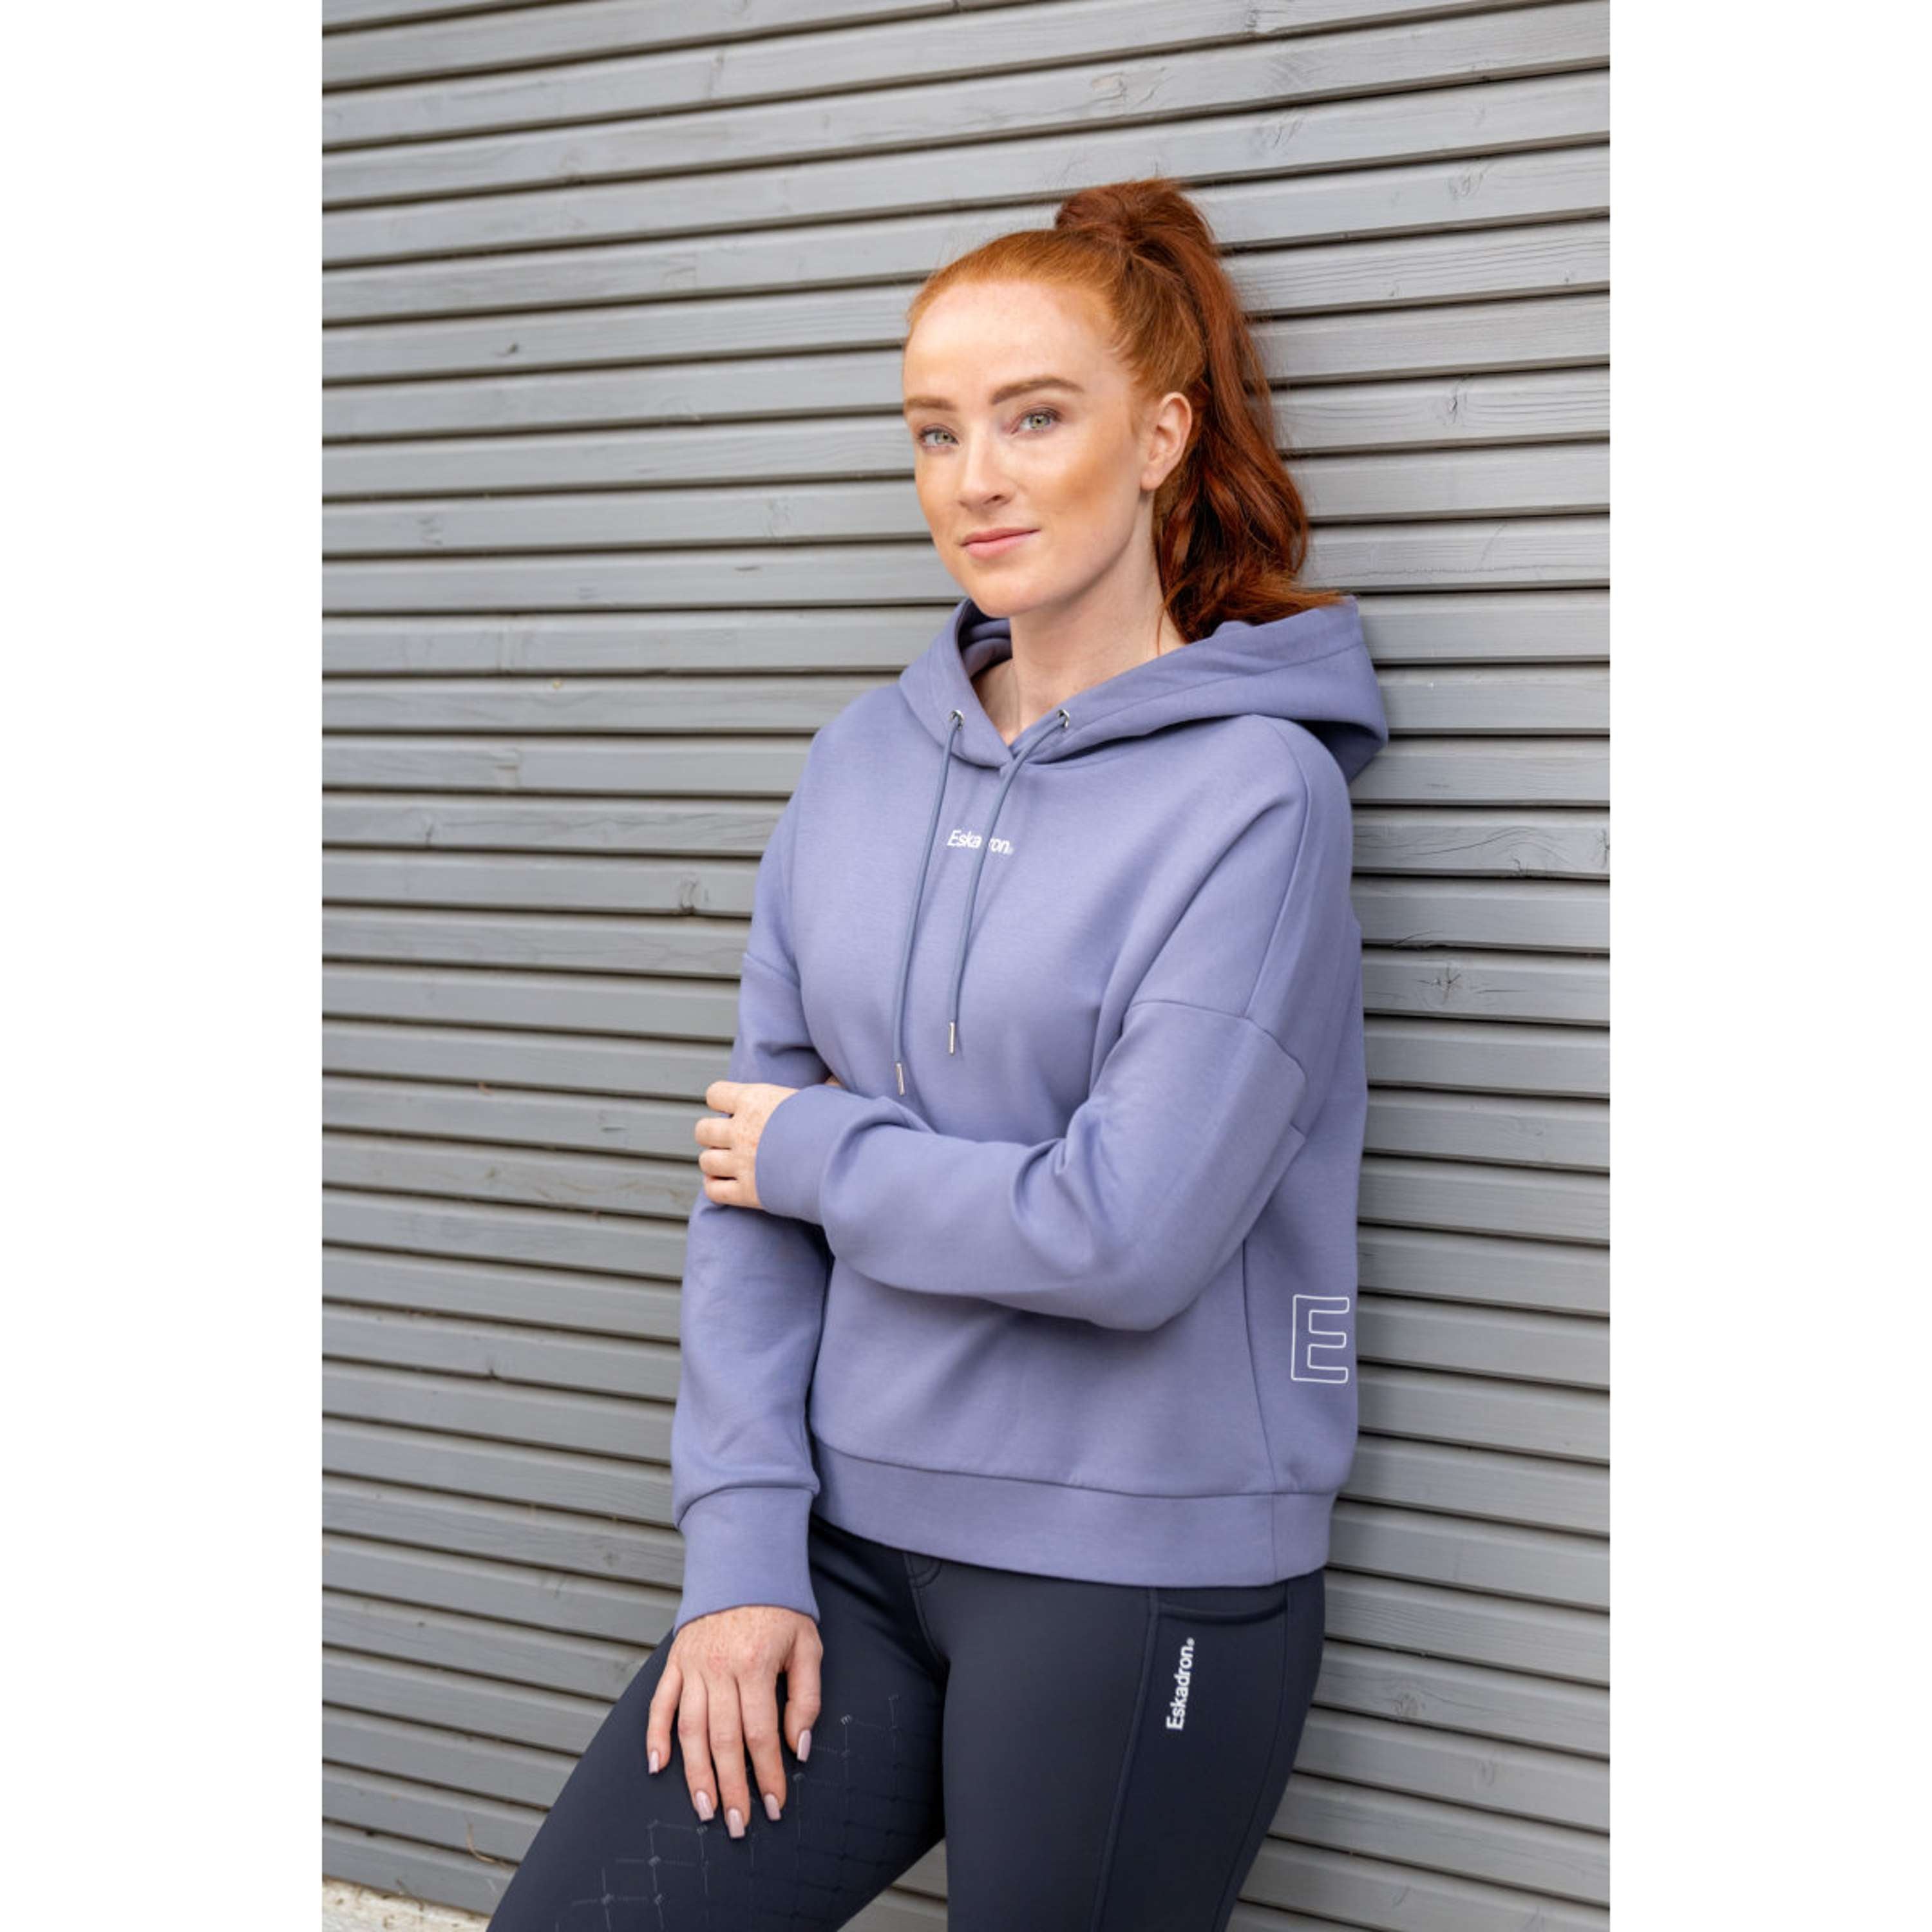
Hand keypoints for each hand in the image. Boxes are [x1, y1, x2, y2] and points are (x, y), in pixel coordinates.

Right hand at [646, 1606, 822, 1833]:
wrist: (742, 1564)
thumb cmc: (780, 1609)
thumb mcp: (808, 1645)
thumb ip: (806, 1697)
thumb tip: (797, 1747)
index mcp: (756, 1664)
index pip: (760, 1733)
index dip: (767, 1773)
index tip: (775, 1804)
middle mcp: (719, 1668)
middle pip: (723, 1740)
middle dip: (732, 1787)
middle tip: (739, 1824)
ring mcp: (692, 1666)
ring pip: (690, 1731)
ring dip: (696, 1775)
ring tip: (706, 1810)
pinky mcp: (675, 1662)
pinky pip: (660, 1704)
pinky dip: (655, 1737)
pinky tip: (658, 1767)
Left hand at [695, 1074, 840, 1210]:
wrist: (841, 1162)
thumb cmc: (837, 1125)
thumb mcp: (826, 1096)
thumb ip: (820, 1087)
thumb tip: (835, 1079)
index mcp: (755, 1101)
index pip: (715, 1094)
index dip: (722, 1100)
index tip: (733, 1107)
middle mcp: (741, 1131)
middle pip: (703, 1130)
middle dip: (712, 1134)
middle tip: (730, 1138)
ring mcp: (741, 1163)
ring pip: (706, 1161)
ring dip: (714, 1162)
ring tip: (729, 1163)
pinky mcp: (747, 1193)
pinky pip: (714, 1191)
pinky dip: (716, 1188)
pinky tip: (727, 1184)